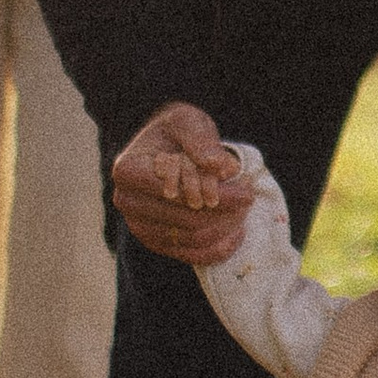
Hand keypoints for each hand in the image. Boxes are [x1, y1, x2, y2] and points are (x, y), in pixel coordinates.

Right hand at [111, 103, 249, 262]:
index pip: (176, 192)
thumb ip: (201, 140)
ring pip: (193, 238)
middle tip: (250, 197)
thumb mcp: (188, 122)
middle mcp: (127, 202)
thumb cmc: (176, 132)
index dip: (215, 194)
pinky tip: (238, 232)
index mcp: (128, 170)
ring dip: (225, 227)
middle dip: (225, 210)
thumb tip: (217, 165)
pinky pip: (192, 255)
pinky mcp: (155, 242)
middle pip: (186, 218)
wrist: (166, 147)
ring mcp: (139, 226)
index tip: (246, 190)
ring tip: (245, 209)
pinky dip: (219, 248)